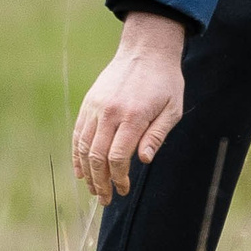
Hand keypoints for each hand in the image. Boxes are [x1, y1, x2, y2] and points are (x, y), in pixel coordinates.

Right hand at [72, 11, 187, 203]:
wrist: (145, 51)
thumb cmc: (165, 82)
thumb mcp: (172, 109)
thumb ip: (156, 135)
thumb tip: (143, 161)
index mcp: (133, 116)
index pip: (118, 157)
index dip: (119, 178)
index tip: (124, 190)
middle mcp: (110, 113)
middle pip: (97, 157)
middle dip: (100, 182)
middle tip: (105, 199)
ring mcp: (96, 108)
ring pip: (84, 147)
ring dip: (87, 172)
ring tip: (93, 189)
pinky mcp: (89, 104)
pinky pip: (78, 134)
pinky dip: (77, 154)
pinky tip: (81, 170)